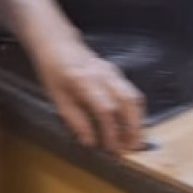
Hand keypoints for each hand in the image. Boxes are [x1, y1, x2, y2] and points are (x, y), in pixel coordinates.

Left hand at [33, 37, 144, 153]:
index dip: (112, 131)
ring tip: (136, 139)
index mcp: (84, 81)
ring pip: (135, 97)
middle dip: (134, 127)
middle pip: (129, 102)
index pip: (106, 109)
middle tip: (133, 148)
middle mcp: (104, 75)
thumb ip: (75, 120)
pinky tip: (131, 124)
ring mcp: (113, 72)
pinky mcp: (117, 74)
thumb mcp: (57, 98)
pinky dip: (135, 111)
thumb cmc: (53, 71)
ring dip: (138, 120)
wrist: (57, 43)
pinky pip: (132, 93)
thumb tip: (90, 141)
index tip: (112, 149)